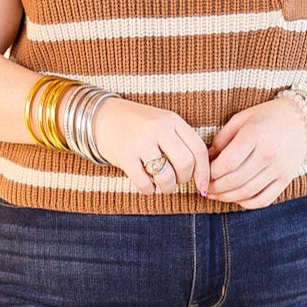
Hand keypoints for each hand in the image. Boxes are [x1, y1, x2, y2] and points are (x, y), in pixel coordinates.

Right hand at [90, 98, 210, 197]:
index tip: (203, 186)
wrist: (102, 116)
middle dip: (184, 179)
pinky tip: (148, 186)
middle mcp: (158, 128)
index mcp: (172, 119)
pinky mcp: (124, 155)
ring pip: (166, 176)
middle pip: (185, 164)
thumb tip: (200, 174)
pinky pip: (144, 183)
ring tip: (164, 185)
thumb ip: (181, 141)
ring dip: (168, 187)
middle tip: (177, 180)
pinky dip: (149, 190)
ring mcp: (140, 141)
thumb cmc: (138, 124)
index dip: (204, 172)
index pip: (198, 149)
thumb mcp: (163, 123)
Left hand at [205, 96, 306, 208]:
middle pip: (234, 181)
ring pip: (246, 193)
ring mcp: (279, 168)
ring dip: (226, 198)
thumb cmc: (266, 116)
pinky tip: (236, 198)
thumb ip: (221, 140)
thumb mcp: (241, 119)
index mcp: (255, 134)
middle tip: (204, 188)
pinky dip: (246, 203)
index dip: (209, 173)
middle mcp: (269, 153)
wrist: (302, 118)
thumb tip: (206, 161)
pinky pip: (263, 200)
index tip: (202, 174)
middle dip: (214, 188)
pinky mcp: (286, 179)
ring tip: (215, 195)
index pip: (226, 163)